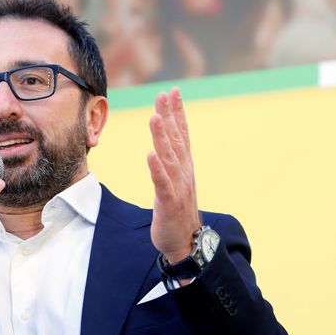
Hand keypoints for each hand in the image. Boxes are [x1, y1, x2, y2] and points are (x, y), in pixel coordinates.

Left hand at [147, 88, 200, 262]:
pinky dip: (157, 169)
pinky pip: (161, 183)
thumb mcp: (174, 182)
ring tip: (156, 117)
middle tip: (164, 94)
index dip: (178, 112)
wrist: (185, 242)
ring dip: (162, 137)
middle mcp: (183, 173)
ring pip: (169, 158)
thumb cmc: (177, 211)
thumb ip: (170, 162)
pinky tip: (150, 155)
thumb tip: (162, 144)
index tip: (172, 92)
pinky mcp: (169, 202)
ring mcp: (177, 187)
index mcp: (184, 167)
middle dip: (170, 116)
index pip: (182, 134)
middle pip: (176, 140)